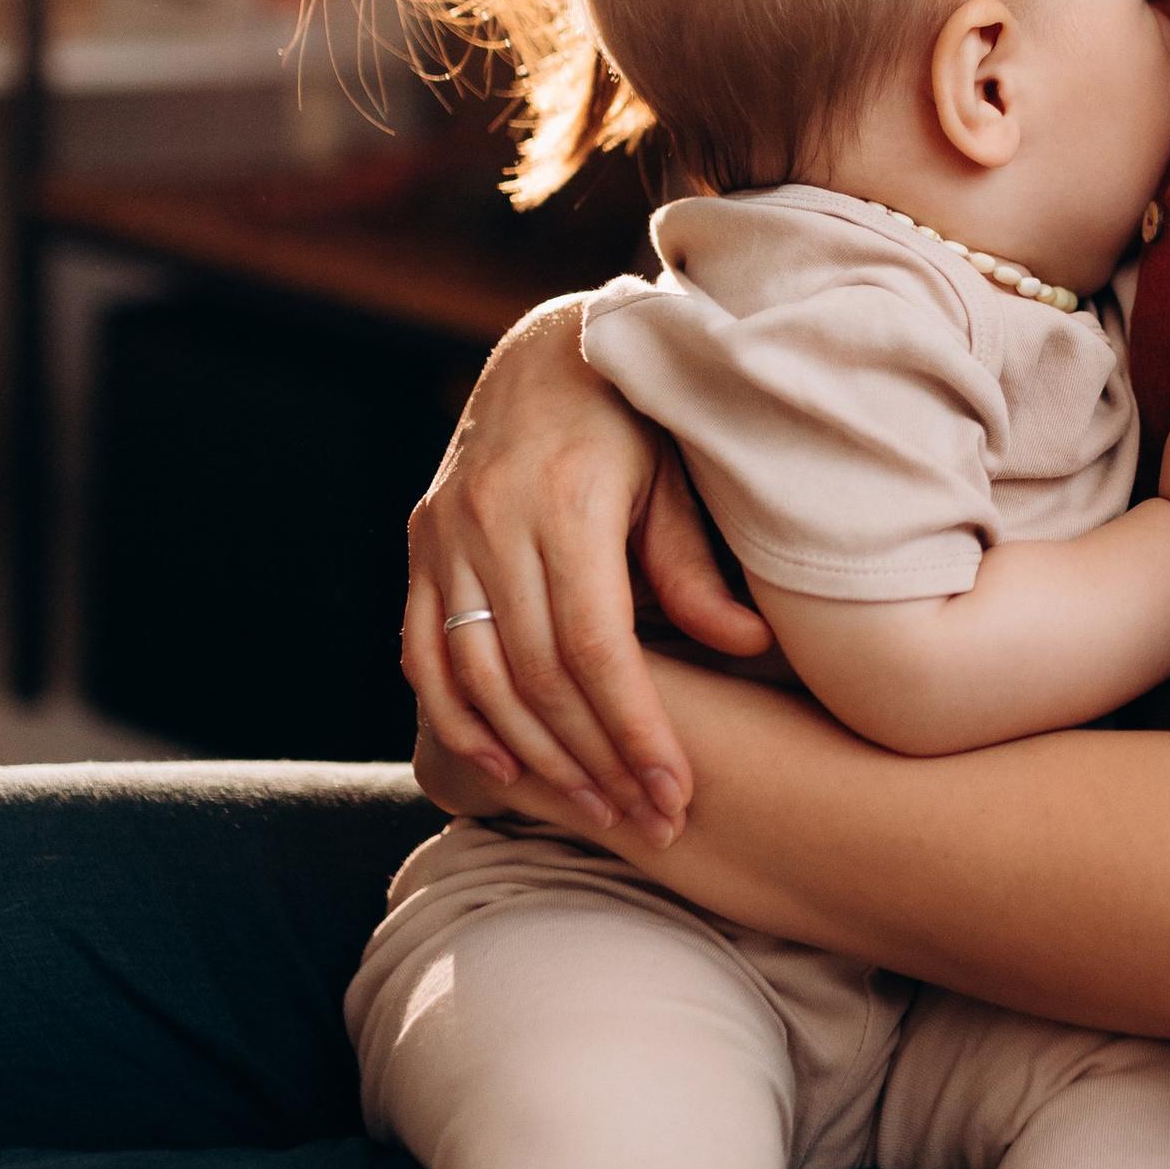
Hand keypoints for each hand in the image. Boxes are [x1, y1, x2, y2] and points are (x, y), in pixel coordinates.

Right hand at [401, 299, 772, 840]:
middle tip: (651, 821)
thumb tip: (748, 644)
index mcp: (566, 502)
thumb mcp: (682, 473)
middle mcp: (492, 521)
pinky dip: (456, 718)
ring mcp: (444, 535)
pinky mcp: (421, 547)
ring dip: (535, 757)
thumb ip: (697, 563)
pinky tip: (504, 771)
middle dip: (596, 761)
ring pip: (477, 675)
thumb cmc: (641, 417)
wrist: (553, 348)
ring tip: (598, 809)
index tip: (677, 793)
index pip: (596, 647)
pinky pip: (423, 652)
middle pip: (537, 675)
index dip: (635, 730)